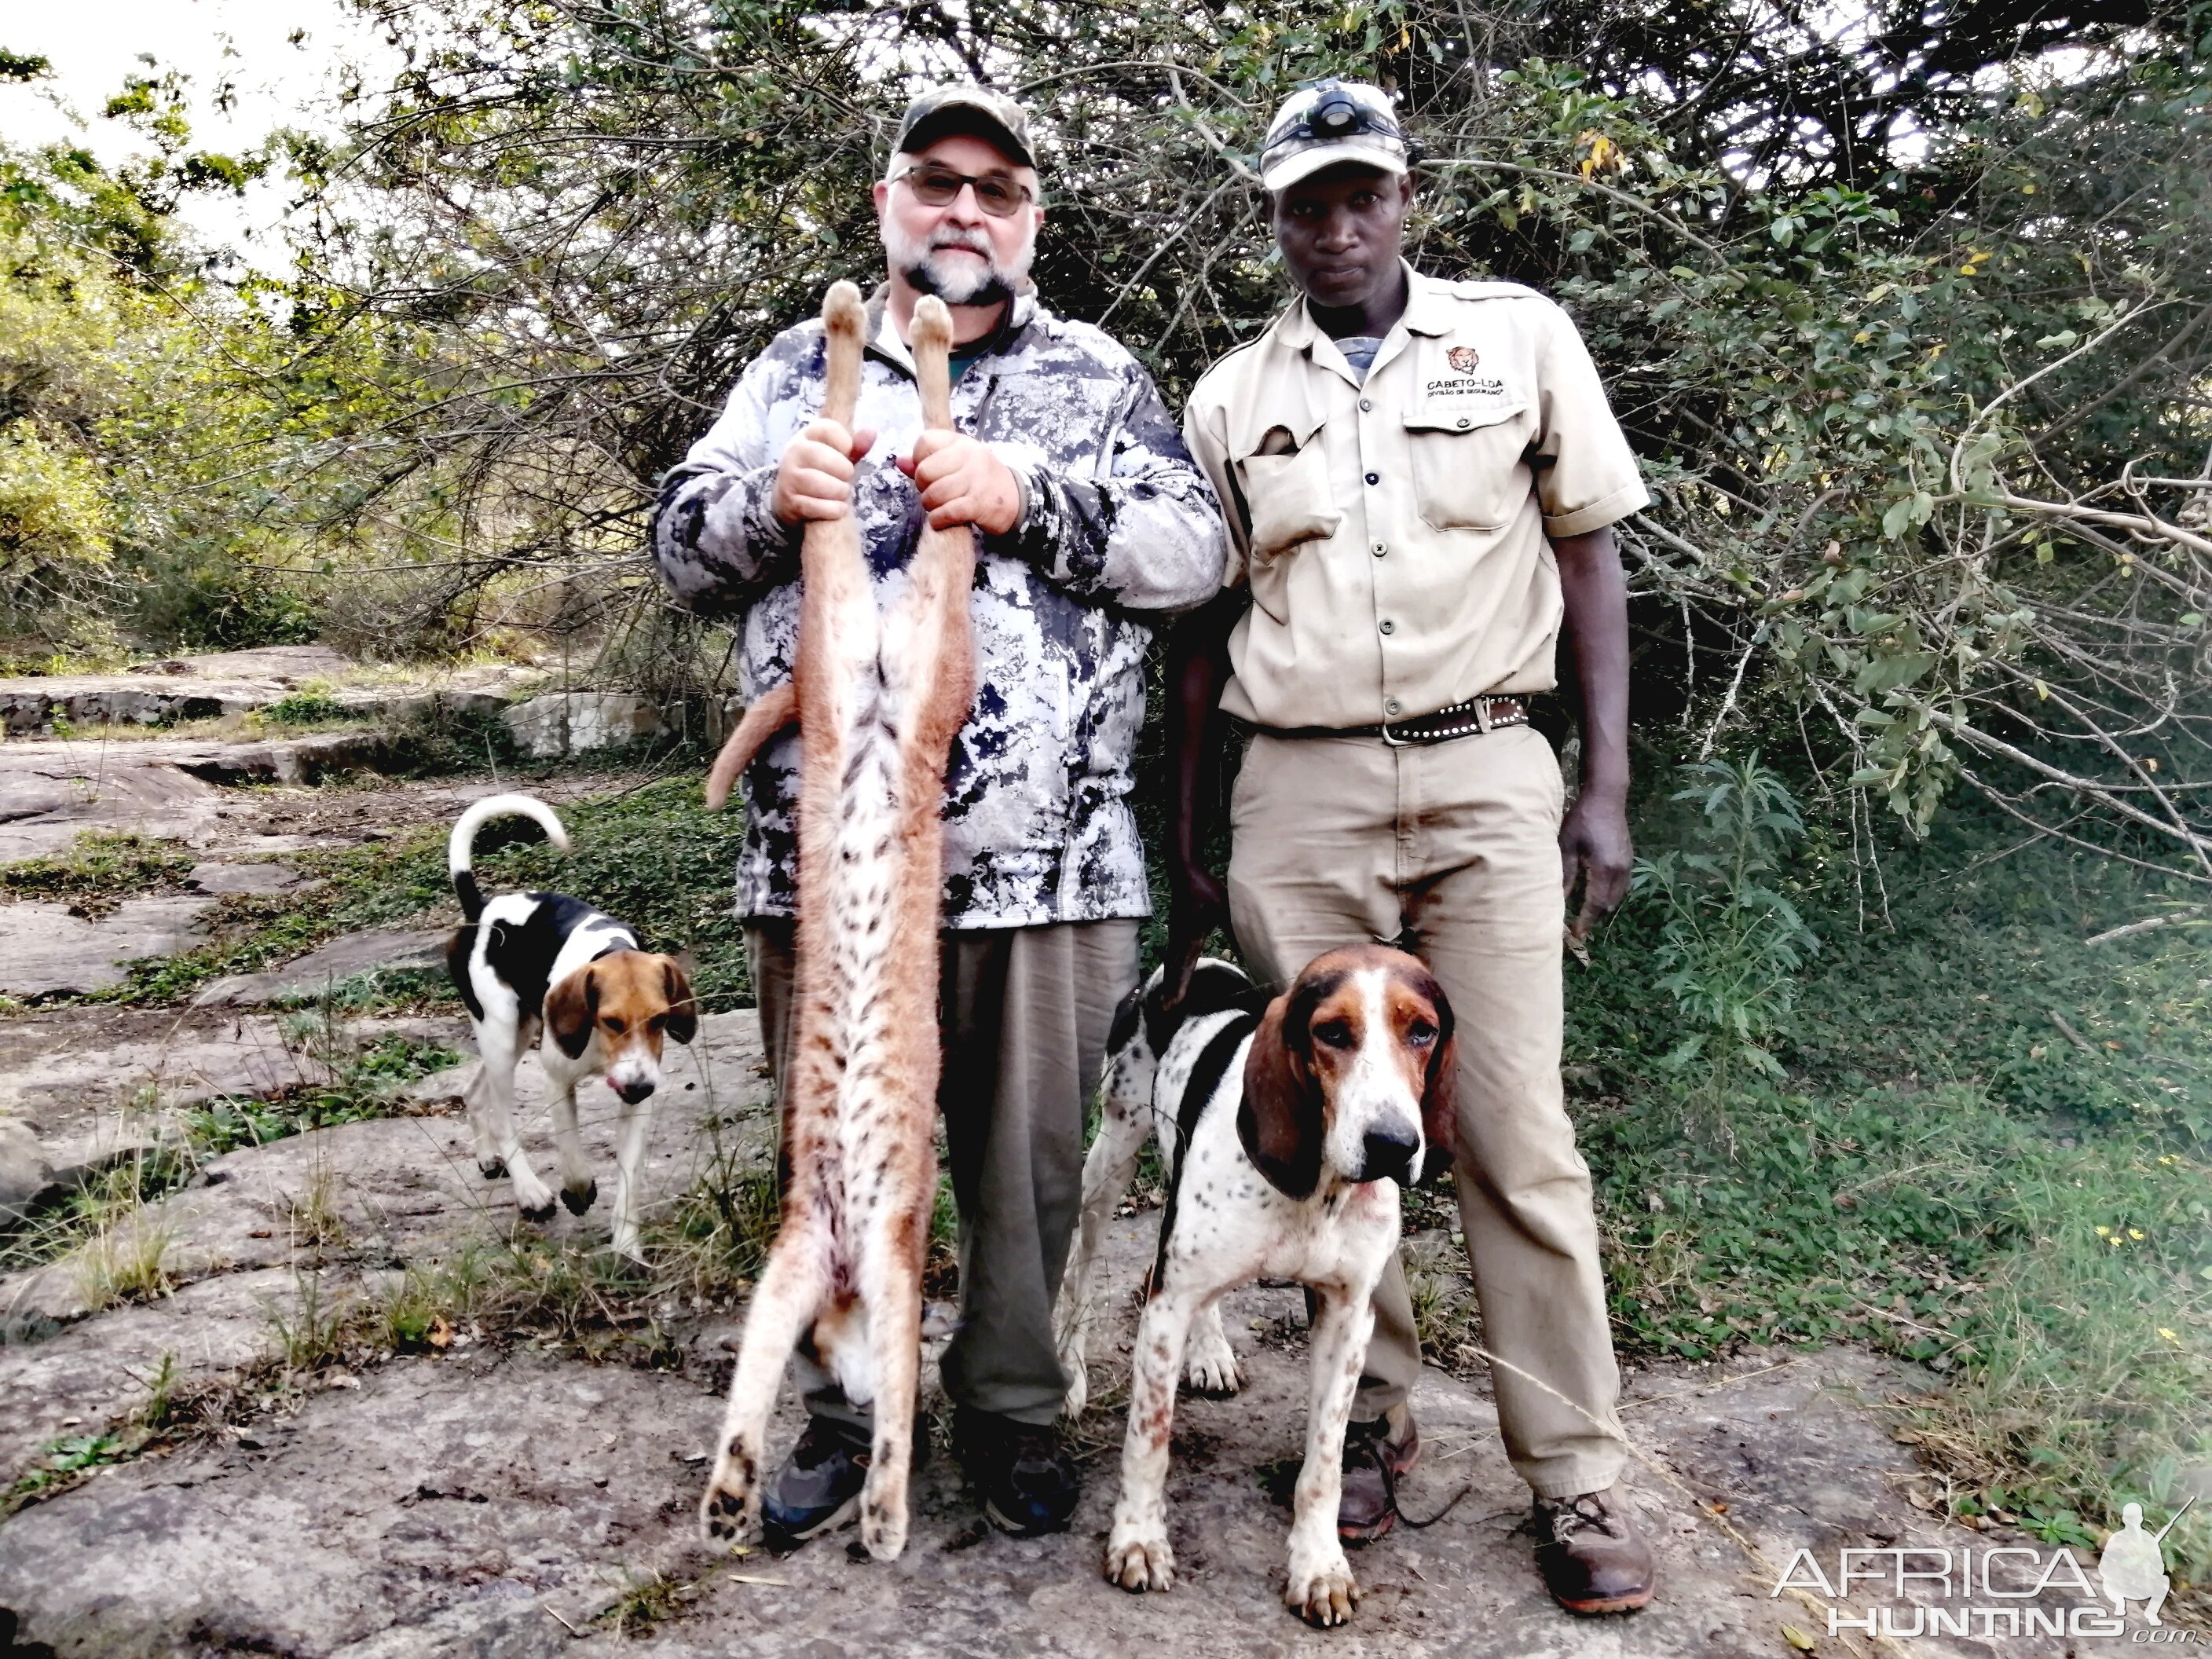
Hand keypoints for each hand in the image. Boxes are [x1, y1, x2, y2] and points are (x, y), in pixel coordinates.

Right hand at [771, 419, 875, 525]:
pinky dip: (833, 510)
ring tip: (840, 493)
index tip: (845, 455)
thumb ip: (856, 446)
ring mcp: (789, 477)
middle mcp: (793, 452)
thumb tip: (871, 432)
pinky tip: (836, 508)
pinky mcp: (790, 502)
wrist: (792, 499)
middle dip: (845, 472)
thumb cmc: (821, 473)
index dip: (846, 444)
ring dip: (840, 492)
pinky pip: (817, 507)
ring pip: (822, 484)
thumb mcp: (837, 456)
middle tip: (844, 478)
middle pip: (828, 458)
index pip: (830, 429)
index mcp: (806, 435)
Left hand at [897, 431, 1021, 534]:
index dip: (918, 460)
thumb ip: (927, 461)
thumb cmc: (980, 479)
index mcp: (961, 443)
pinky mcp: (978, 504)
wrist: (1016, 498)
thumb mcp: (957, 462)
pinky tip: (941, 520)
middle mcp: (969, 457)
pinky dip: (938, 520)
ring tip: (938, 507)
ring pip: (934, 494)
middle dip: (922, 487)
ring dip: (930, 506)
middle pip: (924, 471)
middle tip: (933, 493)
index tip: (929, 472)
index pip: (924, 442)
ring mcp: (975, 480)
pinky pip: (947, 512)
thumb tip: (900, 461)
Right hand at [1164, 866, 1229, 1009]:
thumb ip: (1234, 928)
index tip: (1176, 1002)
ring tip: (1166, 999)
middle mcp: (1180, 938)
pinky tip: (1171, 975)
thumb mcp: (1225, 908)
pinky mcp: (1175, 931)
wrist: (1185, 872)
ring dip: (1169, 981)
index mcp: (1191, 935)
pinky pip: (1171, 955)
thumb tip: (1248, 948)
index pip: (1185, 965)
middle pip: (1174, 968)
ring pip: (1171, 963)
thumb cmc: (1206, 889)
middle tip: (1166, 1009)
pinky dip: (1170, 969)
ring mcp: (1175, 935)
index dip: (1181, 984)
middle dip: (1171, 989)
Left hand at [1559, 786, 1631, 943]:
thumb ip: (1565, 873)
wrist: (1607, 797)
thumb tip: (1560, 898)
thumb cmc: (1582, 819)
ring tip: (1587, 913)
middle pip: (1609, 903)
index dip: (1586, 920)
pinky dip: (1610, 894)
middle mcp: (1620, 870)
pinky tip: (1598, 893)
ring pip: (1618, 896)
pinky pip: (1622, 885)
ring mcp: (1628, 864)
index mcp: (1604, 868)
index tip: (1577, 934)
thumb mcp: (1567, 845)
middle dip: (1594, 916)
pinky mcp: (1629, 858)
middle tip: (1578, 925)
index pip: (1596, 903)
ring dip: (1603, 906)